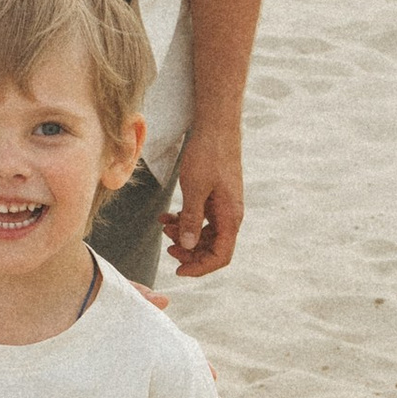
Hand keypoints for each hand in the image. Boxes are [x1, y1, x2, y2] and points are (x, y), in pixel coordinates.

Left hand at [165, 124, 243, 275]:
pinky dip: (186, 220)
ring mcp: (224, 206)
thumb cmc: (208, 154)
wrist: (216, 126)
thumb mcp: (195, 188)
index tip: (179, 270)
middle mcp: (231, 214)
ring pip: (206, 233)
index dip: (200, 268)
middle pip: (213, 248)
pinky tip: (168, 217)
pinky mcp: (216, 197)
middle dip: (190, 252)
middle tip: (168, 247)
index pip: (221, 256)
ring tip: (165, 228)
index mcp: (231, 216)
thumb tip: (189, 247)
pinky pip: (202, 217)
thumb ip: (192, 219)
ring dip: (185, 235)